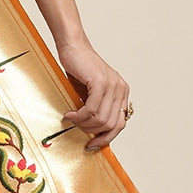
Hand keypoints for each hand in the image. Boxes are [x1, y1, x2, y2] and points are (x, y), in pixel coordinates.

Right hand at [55, 38, 130, 152]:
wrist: (73, 48)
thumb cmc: (79, 69)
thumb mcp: (91, 93)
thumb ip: (96, 109)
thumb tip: (93, 133)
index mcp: (122, 93)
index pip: (120, 124)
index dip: (106, 138)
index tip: (92, 145)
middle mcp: (121, 89)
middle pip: (111, 124)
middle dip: (92, 132)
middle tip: (77, 128)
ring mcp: (112, 85)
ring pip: (101, 119)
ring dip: (83, 124)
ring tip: (72, 119)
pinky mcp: (100, 82)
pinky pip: (91, 109)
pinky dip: (79, 116)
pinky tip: (70, 114)